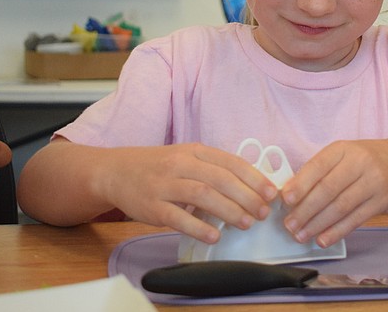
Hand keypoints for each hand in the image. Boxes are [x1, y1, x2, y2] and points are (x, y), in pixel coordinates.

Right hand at [93, 142, 278, 242]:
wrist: (116, 171)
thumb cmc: (159, 167)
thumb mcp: (187, 157)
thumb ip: (214, 169)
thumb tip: (251, 187)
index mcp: (194, 151)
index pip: (230, 162)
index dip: (254, 177)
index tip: (271, 192)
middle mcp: (180, 164)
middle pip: (219, 179)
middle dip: (246, 196)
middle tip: (263, 212)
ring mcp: (164, 184)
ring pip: (202, 195)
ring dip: (228, 210)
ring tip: (246, 223)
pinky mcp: (151, 206)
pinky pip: (177, 217)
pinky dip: (198, 227)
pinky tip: (214, 236)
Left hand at [280, 140, 387, 248]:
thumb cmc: (361, 160)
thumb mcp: (341, 155)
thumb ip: (317, 171)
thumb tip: (290, 194)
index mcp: (343, 149)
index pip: (319, 166)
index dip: (301, 184)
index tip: (286, 199)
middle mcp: (360, 163)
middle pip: (329, 189)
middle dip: (306, 210)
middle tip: (289, 224)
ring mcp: (373, 183)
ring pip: (341, 207)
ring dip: (318, 224)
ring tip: (301, 235)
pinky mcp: (381, 202)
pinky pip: (355, 220)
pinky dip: (336, 232)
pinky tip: (322, 239)